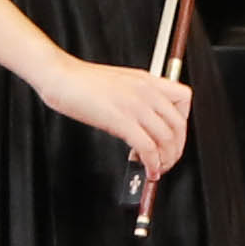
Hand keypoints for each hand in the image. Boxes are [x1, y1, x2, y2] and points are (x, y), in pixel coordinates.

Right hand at [39, 56, 193, 181]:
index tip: (172, 136)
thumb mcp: (119, 82)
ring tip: (157, 168)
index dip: (182, 122)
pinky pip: (147, 147)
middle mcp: (146, 91)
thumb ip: (137, 97)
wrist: (60, 76)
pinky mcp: (120, 119)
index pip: (184, 98)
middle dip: (176, 148)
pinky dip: (152, 163)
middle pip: (178, 125)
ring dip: (165, 160)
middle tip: (167, 160)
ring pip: (166, 138)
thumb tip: (145, 123)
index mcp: (147, 80)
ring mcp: (134, 105)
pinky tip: (148, 169)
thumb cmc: (82, 81)